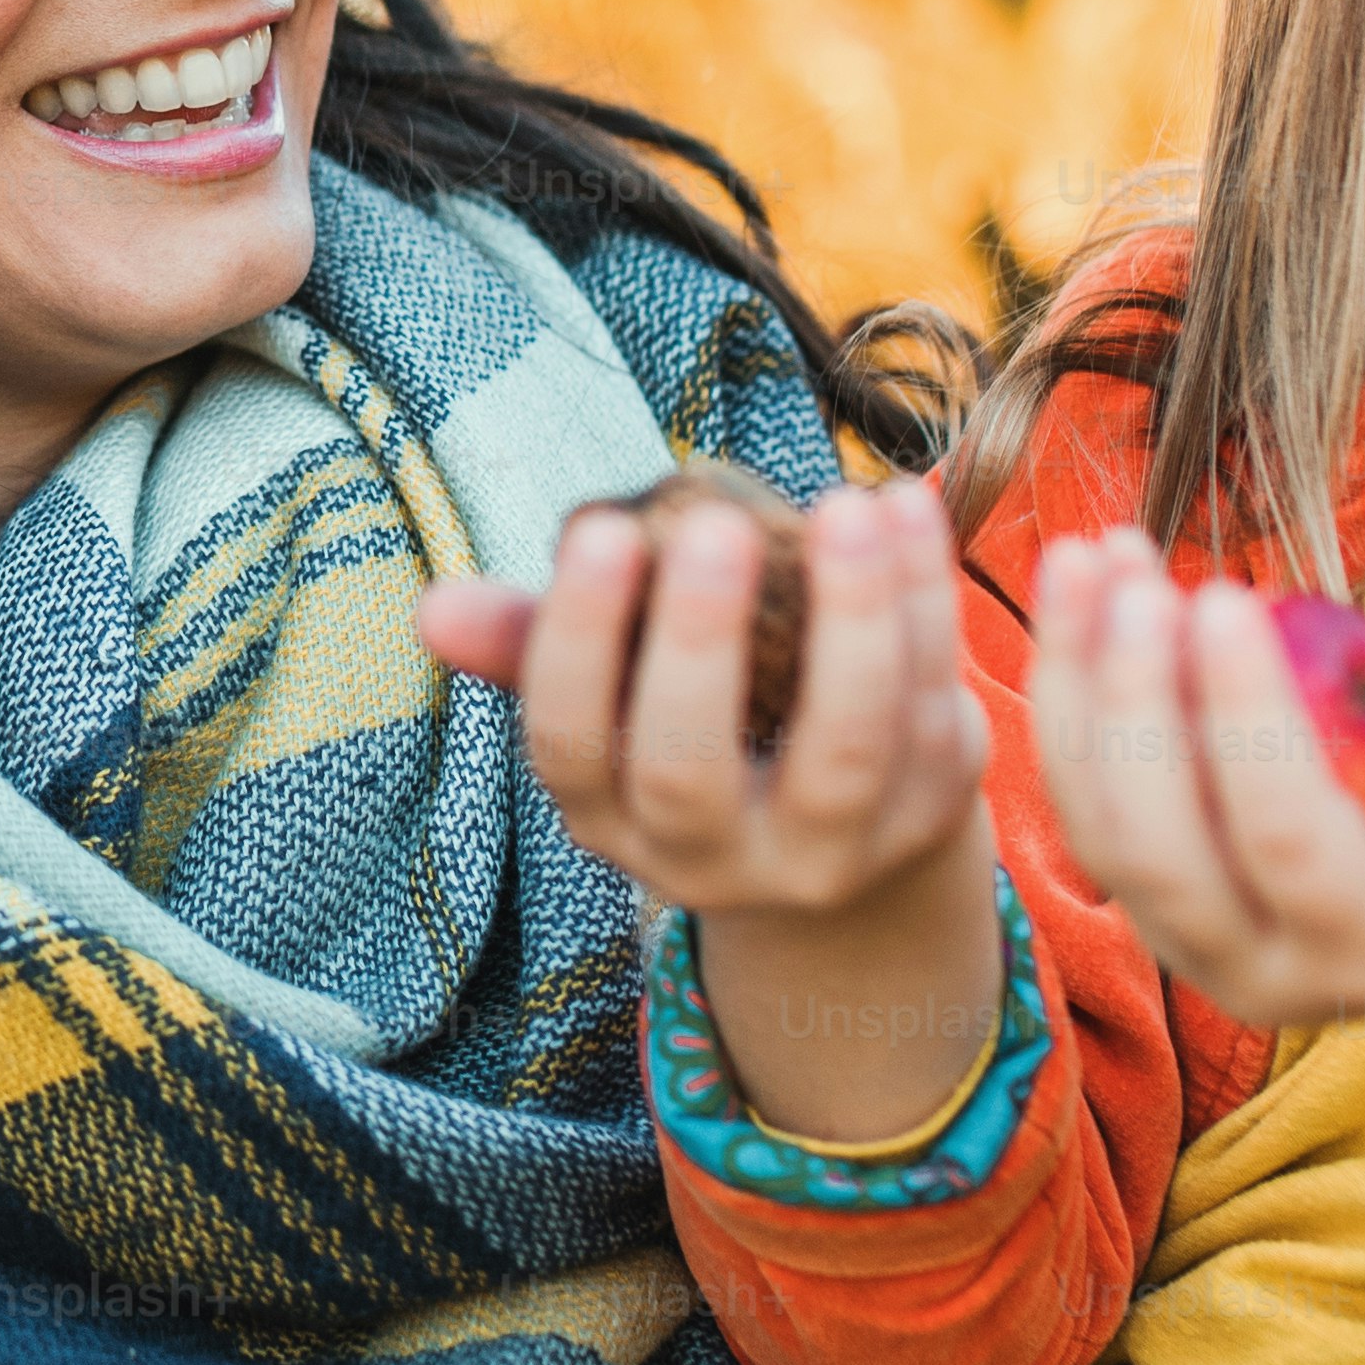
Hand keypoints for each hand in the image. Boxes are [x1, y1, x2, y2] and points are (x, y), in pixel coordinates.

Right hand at [420, 474, 1006, 1139]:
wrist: (845, 823)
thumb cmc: (696, 720)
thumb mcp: (611, 697)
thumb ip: (535, 644)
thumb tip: (433, 610)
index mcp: (613, 816)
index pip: (569, 748)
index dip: (578, 645)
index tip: (602, 529)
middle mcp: (712, 860)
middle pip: (690, 771)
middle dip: (698, 644)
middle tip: (712, 524)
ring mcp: (828, 849)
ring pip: (841, 751)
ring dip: (850, 620)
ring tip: (844, 504)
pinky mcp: (929, 813)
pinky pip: (931, 704)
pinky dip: (929, 600)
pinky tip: (906, 504)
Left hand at [1017, 535, 1364, 1033]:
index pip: (1286, 843)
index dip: (1247, 722)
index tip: (1228, 596)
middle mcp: (1264, 974)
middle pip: (1158, 851)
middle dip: (1133, 707)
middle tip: (1142, 584)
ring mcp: (1186, 947)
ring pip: (1096, 825)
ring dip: (1078, 684)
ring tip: (1089, 556)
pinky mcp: (1142, 899)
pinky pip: (1078, 798)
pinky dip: (1066, 692)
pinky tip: (1081, 587)